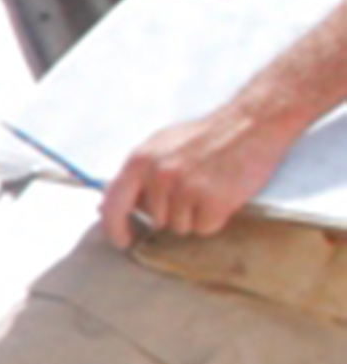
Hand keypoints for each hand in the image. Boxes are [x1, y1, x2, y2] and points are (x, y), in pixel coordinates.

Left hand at [102, 103, 299, 242]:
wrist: (250, 123)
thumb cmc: (207, 136)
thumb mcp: (160, 146)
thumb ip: (137, 175)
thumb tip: (113, 205)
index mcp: (139, 161)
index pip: (113, 204)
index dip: (114, 227)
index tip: (123, 240)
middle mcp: (158, 176)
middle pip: (156, 220)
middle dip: (173, 212)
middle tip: (195, 185)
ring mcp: (185, 188)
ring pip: (180, 227)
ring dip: (195, 215)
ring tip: (210, 186)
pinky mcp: (212, 200)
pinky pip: (204, 228)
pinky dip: (215, 218)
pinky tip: (223, 194)